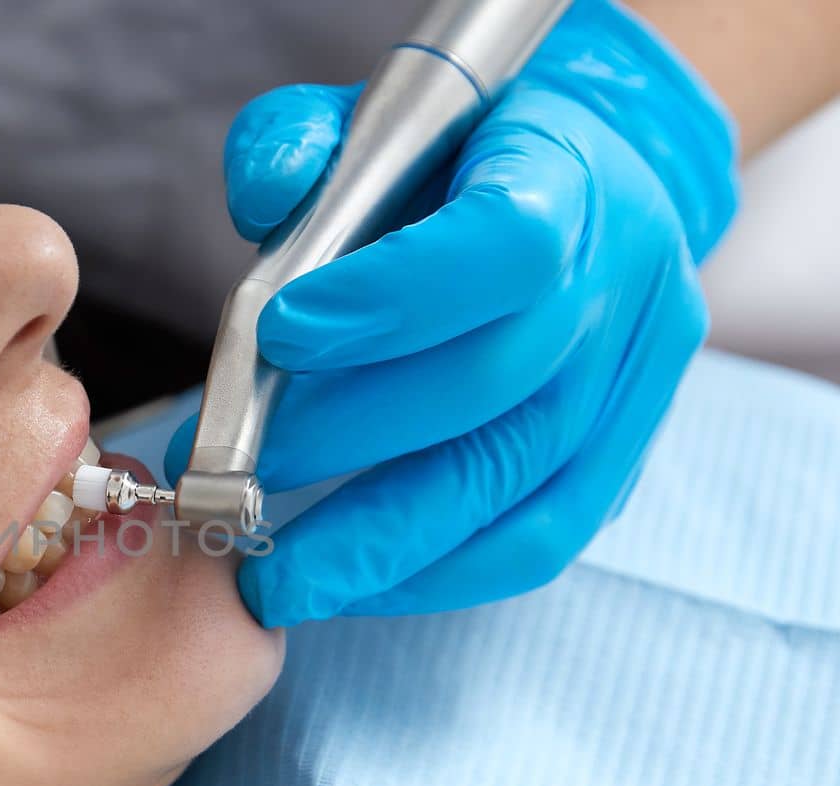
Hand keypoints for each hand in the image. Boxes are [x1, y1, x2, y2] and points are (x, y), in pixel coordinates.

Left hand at [167, 0, 738, 626]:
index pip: (504, 246)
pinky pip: (539, 542)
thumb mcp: (371, 122)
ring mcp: (634, 380)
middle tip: (229, 479)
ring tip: (278, 576)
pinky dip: (436, 577)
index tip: (278, 336)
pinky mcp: (627, 455)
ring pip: (515, 486)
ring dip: (380, 545)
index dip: (392, 299)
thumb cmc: (455, 160)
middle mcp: (623, 281)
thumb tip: (267, 203)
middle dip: (345, 442)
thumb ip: (300, 144)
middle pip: (494, 387)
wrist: (589, 185)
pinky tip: (353, 584)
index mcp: (566, 177)